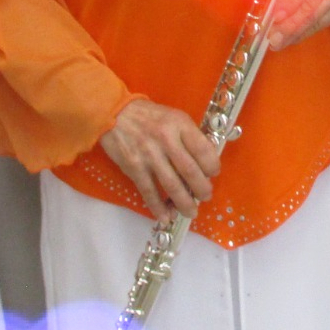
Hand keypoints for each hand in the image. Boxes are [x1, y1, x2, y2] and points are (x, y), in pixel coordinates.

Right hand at [99, 97, 221, 221]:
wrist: (116, 113)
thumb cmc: (150, 116)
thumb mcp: (174, 117)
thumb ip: (189, 136)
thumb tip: (204, 162)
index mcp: (179, 125)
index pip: (203, 149)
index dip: (212, 166)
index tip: (213, 173)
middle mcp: (166, 140)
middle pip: (189, 171)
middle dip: (201, 189)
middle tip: (206, 196)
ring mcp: (149, 155)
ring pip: (171, 185)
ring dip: (184, 203)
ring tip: (191, 212)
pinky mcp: (134, 167)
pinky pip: (149, 191)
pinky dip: (158, 207)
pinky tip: (165, 217)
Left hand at [265, 0, 329, 49]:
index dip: (289, 1)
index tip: (275, 16)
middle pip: (310, 7)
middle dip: (290, 24)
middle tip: (273, 37)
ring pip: (315, 19)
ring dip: (295, 32)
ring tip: (278, 42)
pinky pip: (320, 26)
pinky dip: (304, 34)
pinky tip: (291, 40)